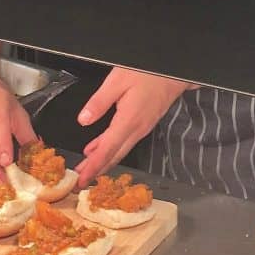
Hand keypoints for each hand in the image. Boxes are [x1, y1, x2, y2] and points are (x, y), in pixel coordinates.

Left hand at [72, 68, 190, 187]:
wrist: (174, 72)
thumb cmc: (148, 73)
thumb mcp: (118, 80)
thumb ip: (99, 101)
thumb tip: (83, 120)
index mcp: (129, 121)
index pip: (107, 150)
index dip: (93, 166)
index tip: (81, 179)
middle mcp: (137, 129)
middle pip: (114, 155)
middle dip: (96, 169)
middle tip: (80, 182)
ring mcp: (142, 127)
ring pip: (119, 150)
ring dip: (102, 161)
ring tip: (86, 168)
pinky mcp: (144, 123)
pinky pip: (125, 141)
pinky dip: (110, 149)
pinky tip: (98, 148)